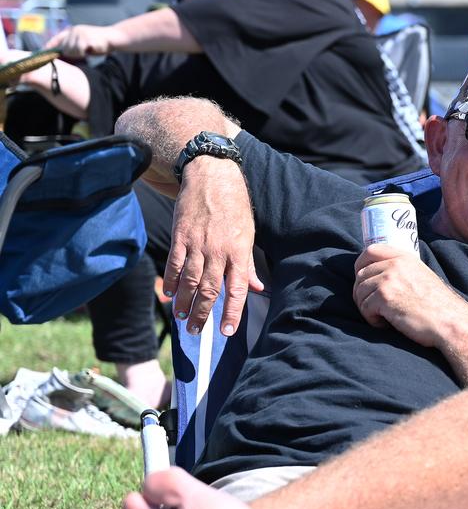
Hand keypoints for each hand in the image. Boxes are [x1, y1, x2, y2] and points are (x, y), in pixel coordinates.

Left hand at [46, 24, 125, 58]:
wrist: (113, 37)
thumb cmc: (100, 42)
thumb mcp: (85, 42)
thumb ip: (75, 45)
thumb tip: (64, 54)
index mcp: (73, 30)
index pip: (57, 38)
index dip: (49, 45)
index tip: (42, 52)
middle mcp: (74, 31)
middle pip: (65, 47)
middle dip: (70, 54)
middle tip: (82, 54)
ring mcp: (79, 34)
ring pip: (71, 50)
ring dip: (79, 54)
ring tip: (89, 50)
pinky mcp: (85, 39)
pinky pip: (79, 51)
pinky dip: (84, 53)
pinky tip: (91, 50)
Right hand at [164, 157, 262, 334]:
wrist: (211, 176)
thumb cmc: (234, 207)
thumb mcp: (249, 234)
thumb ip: (248, 264)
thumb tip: (256, 289)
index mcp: (239, 252)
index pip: (237, 289)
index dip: (232, 312)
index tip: (227, 331)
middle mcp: (218, 251)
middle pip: (209, 289)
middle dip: (203, 314)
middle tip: (197, 332)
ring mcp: (197, 244)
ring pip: (190, 280)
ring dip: (185, 303)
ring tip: (182, 319)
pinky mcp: (180, 236)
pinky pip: (175, 263)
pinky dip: (172, 281)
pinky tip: (170, 294)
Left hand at [353, 244, 465, 345]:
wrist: (450, 322)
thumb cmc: (438, 306)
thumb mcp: (422, 276)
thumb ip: (402, 270)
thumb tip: (377, 275)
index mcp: (404, 258)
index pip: (370, 251)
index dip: (361, 265)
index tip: (362, 279)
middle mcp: (394, 265)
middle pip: (361, 275)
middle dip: (363, 294)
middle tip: (376, 308)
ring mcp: (388, 279)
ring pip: (359, 293)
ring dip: (368, 308)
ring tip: (386, 317)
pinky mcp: (384, 297)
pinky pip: (364, 308)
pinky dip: (373, 320)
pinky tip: (388, 324)